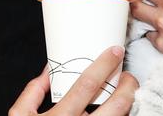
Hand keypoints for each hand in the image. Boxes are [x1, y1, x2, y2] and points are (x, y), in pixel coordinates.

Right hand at [9, 46, 137, 115]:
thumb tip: (49, 68)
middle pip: (117, 105)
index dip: (104, 64)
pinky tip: (120, 111)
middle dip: (129, 85)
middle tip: (128, 75)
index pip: (88, 85)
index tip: (114, 52)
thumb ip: (33, 90)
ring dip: (129, 102)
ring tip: (127, 92)